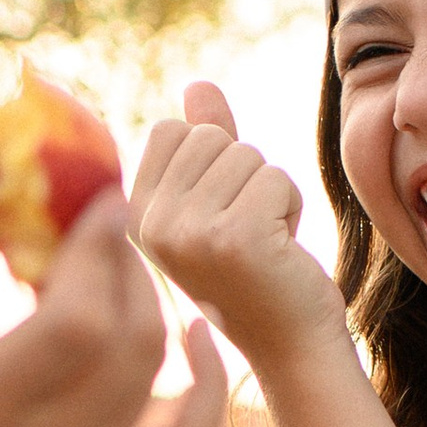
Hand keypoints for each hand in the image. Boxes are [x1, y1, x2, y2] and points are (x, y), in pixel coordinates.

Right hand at [0, 154, 227, 426]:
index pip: (80, 309)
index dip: (99, 242)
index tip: (93, 187)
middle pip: (129, 330)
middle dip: (122, 260)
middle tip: (97, 213)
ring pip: (160, 375)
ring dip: (152, 305)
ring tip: (118, 262)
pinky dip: (205, 388)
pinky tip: (193, 334)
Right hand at [129, 82, 345, 365]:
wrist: (291, 343)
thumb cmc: (259, 271)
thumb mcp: (221, 200)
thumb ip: (207, 141)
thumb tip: (198, 83)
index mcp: (134, 216)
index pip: (171, 130)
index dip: (213, 160)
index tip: (220, 214)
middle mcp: (150, 225)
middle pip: (210, 137)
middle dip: (245, 174)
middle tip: (248, 231)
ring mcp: (187, 232)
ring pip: (246, 155)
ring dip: (271, 192)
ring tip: (265, 242)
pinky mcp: (233, 237)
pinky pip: (276, 178)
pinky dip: (292, 206)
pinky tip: (281, 250)